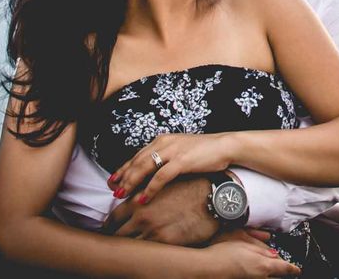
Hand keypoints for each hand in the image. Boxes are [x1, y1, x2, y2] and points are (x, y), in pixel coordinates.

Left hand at [101, 176, 219, 244]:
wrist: (211, 197)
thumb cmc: (190, 188)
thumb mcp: (161, 187)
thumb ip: (144, 194)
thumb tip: (132, 203)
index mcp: (138, 200)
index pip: (113, 217)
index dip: (109, 226)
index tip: (109, 230)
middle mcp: (141, 216)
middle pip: (117, 235)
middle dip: (114, 240)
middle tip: (113, 246)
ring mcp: (152, 231)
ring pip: (129, 247)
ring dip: (127, 250)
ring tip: (127, 253)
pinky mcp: (165, 243)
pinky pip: (147, 253)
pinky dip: (143, 255)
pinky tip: (144, 255)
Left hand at [108, 133, 232, 204]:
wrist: (225, 146)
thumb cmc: (205, 151)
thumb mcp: (180, 151)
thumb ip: (165, 157)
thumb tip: (151, 171)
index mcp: (162, 140)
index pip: (137, 155)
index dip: (124, 168)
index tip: (113, 180)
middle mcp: (164, 143)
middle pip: (137, 161)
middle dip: (123, 177)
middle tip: (113, 190)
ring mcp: (173, 151)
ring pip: (144, 168)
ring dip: (131, 182)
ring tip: (122, 195)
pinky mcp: (182, 161)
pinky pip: (161, 177)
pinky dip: (150, 189)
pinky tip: (143, 198)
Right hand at [201, 232, 299, 277]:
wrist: (207, 269)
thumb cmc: (223, 254)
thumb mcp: (244, 243)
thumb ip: (261, 249)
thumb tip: (274, 254)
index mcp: (264, 266)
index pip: (285, 268)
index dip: (293, 269)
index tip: (297, 269)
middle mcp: (260, 278)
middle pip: (275, 275)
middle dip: (279, 270)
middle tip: (279, 265)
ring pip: (265, 277)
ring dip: (267, 271)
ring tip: (258, 263)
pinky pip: (255, 277)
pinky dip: (257, 273)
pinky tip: (248, 267)